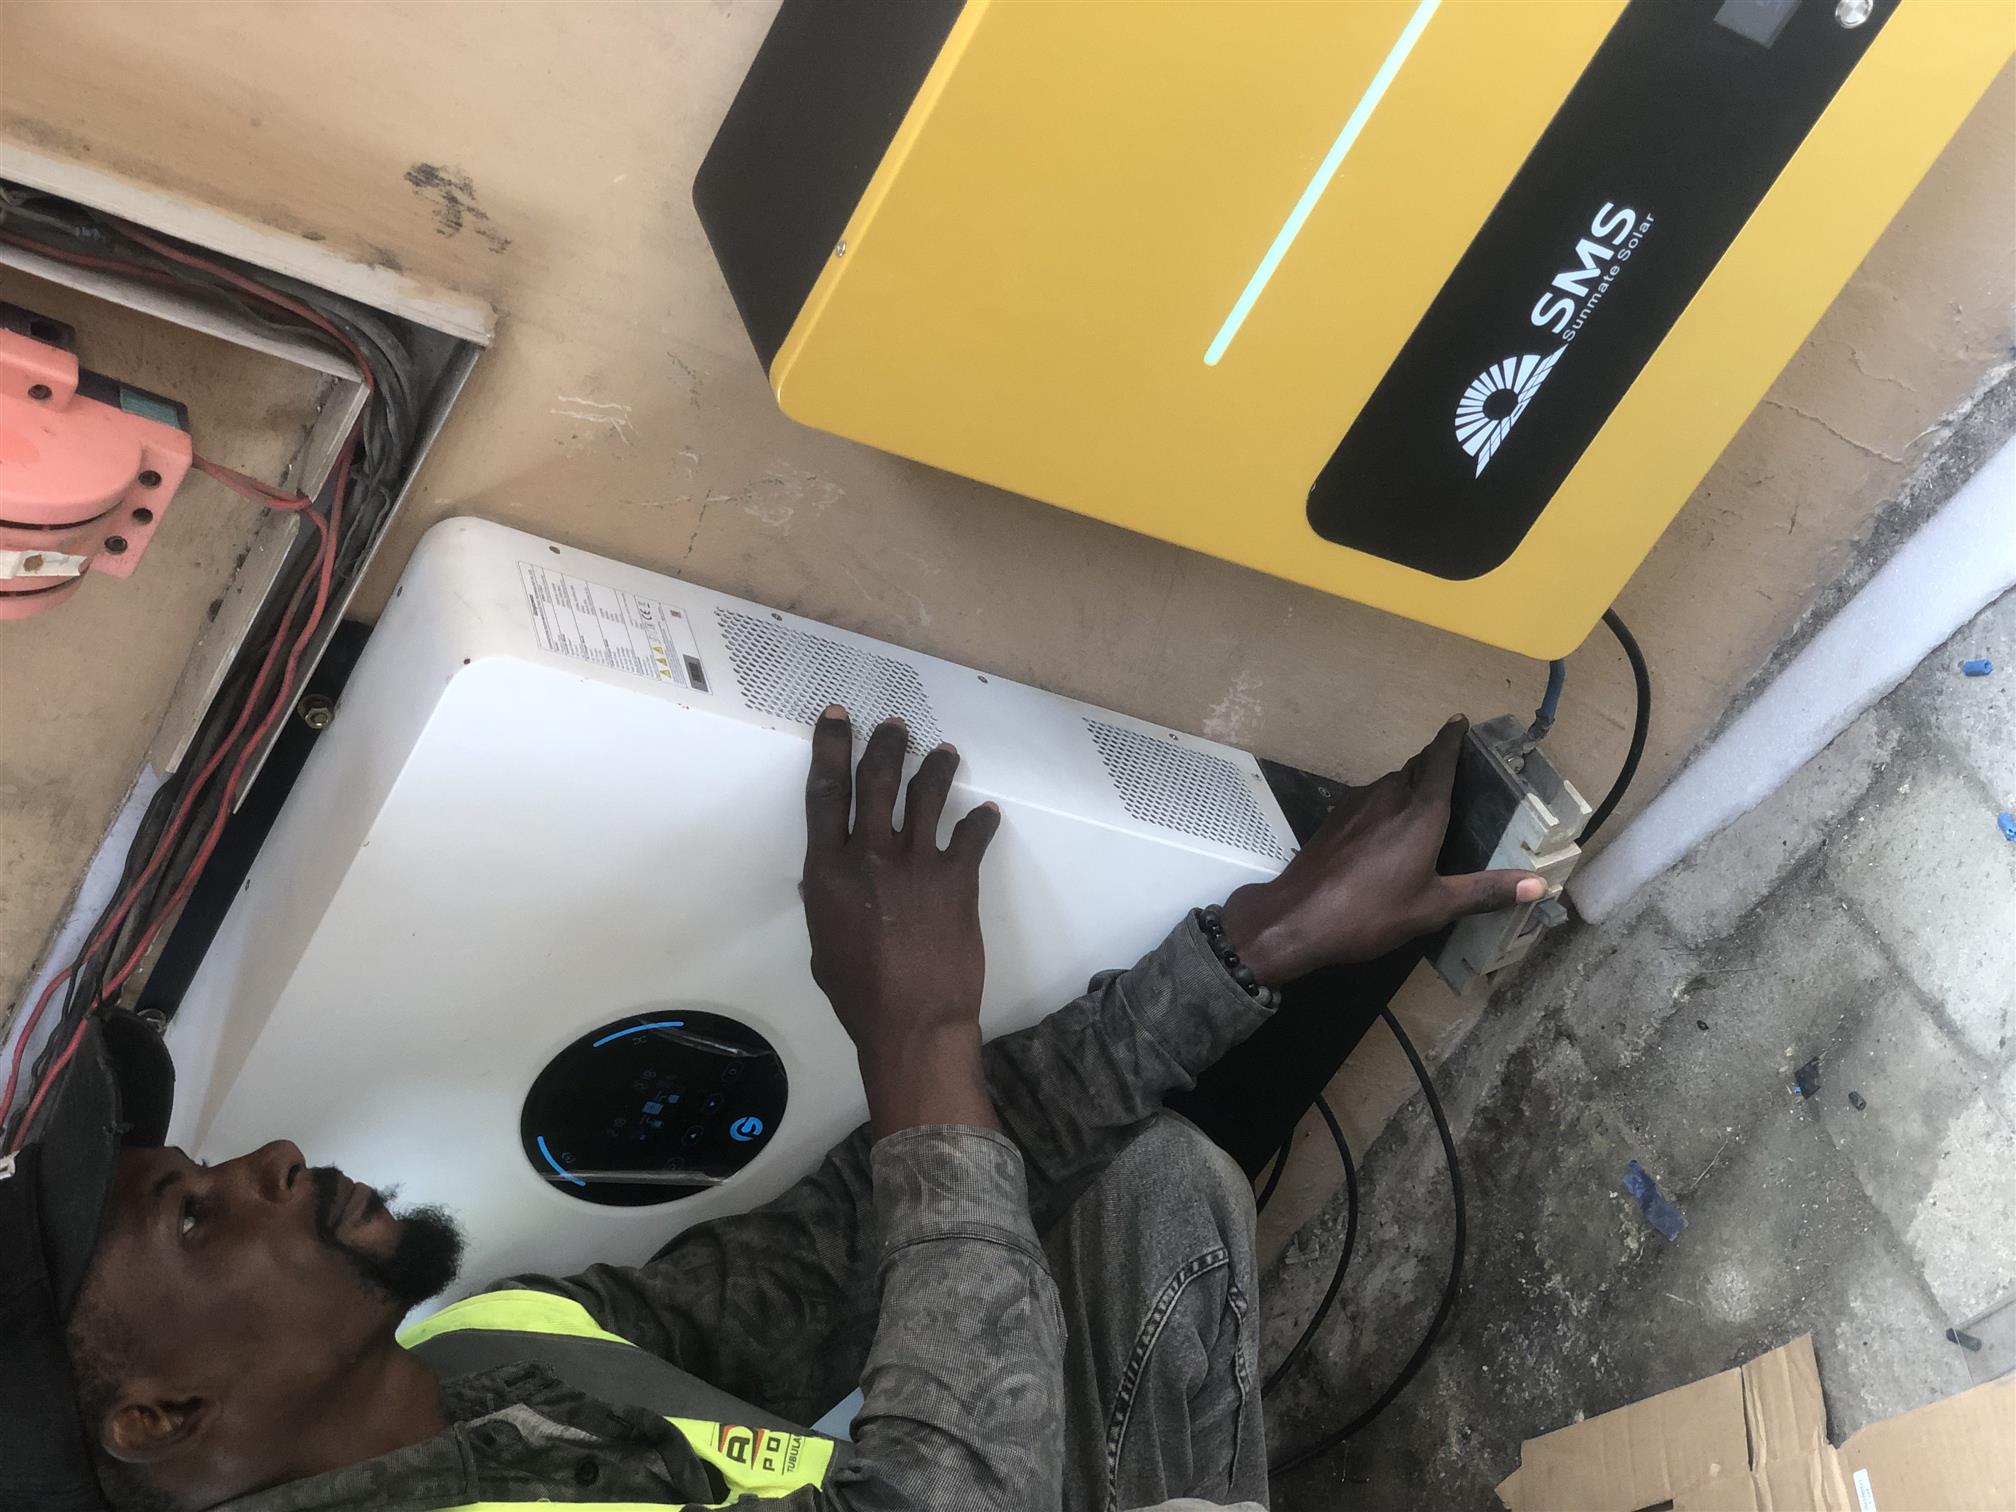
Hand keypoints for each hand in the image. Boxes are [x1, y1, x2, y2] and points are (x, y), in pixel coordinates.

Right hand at [802, 706, 1003, 1136]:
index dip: (831, 747)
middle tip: (895, 725)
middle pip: (877, 780)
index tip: (838, 716)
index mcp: (828, 870)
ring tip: (943, 751)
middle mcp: (871, 854)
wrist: (913, 1021)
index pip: (826, 792)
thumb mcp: (823, 943)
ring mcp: (917, 862)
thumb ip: (826, 901)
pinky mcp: (958, 878)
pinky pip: (971, 835)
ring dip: (935, 766)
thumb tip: (826, 879)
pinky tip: (987, 811)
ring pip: (926, 794)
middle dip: (885, 744)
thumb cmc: (860, 993)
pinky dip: (981, 820)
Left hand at [1218, 718, 1545, 981]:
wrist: (1297, 918)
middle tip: (1456, 763)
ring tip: (1428, 797)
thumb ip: (1486, 892)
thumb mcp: (1435, 907)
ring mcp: (1356, 805)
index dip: (1451, 739)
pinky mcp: (1335, 818)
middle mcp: (1388, 797)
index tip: (1459, 721)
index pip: (1440, 761)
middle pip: (1416, 767)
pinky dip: (1388, 800)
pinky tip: (1389, 826)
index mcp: (1420, 812)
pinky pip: (1370, 798)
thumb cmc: (1371, 913)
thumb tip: (1539, 885)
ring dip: (1411, 781)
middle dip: (1436, 760)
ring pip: (1391, 781)